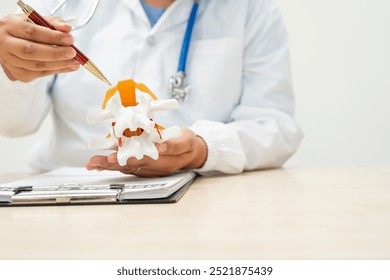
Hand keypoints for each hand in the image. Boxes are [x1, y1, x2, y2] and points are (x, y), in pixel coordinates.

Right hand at [0, 14, 79, 82]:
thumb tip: (67, 28)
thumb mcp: (36, 21)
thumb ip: (52, 23)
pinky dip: (57, 71)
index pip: (32, 32)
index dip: (52, 37)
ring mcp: (11, 61)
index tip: (69, 39)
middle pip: (32, 51)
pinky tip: (68, 67)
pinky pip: (40, 74)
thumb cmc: (24, 30)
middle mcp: (7, 44)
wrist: (7, 43)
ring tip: (75, 62)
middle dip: (56, 53)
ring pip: (37, 65)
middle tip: (73, 52)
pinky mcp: (19, 74)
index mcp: (10, 26)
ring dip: (59, 65)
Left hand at [86, 128, 207, 176]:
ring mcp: (148, 170)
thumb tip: (161, 146)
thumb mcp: (186, 140)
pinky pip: (127, 167)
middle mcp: (155, 168)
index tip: (116, 156)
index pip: (145, 160)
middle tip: (98, 161)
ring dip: (109, 166)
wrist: (191, 153)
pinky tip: (101, 163)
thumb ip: (175, 144)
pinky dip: (113, 165)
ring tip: (93, 163)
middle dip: (113, 164)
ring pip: (126, 168)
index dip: (130, 158)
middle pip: (132, 166)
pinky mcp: (143, 168)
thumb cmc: (187, 144)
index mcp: (166, 161)